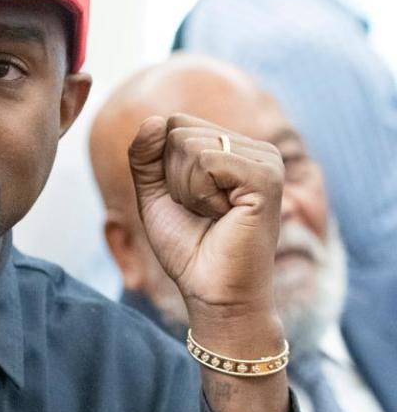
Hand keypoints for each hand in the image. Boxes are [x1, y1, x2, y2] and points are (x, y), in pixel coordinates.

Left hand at [128, 114, 283, 313]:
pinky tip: (223, 215)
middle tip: (200, 211)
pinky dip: (200, 194)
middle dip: (172, 177)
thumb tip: (153, 119)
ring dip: (186, 188)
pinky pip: (207, 162)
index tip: (186, 200)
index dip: (162, 166)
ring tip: (212, 214)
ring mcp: (264, 160)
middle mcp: (253, 148)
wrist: (212, 292)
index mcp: (232, 147)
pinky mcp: (266, 177)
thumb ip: (145, 155)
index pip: (172, 124)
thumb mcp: (153, 194)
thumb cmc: (187, 246)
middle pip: (178, 130)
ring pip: (189, 144)